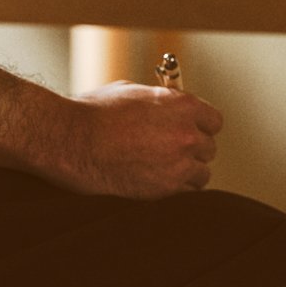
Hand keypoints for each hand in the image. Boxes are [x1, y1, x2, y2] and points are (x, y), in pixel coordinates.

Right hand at [61, 82, 222, 199]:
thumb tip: (167, 107)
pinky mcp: (164, 189)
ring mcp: (178, 164)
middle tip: (171, 151)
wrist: (71, 141)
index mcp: (182, 105)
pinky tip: (155, 181)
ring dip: (187, 172)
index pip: (214, 121)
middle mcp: (186, 134)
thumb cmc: (94, 113)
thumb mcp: (132, 92)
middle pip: (208, 148)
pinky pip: (186, 193)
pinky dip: (174, 189)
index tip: (190, 131)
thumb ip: (159, 102)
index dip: (200, 126)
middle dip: (191, 150)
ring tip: (163, 169)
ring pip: (201, 174)